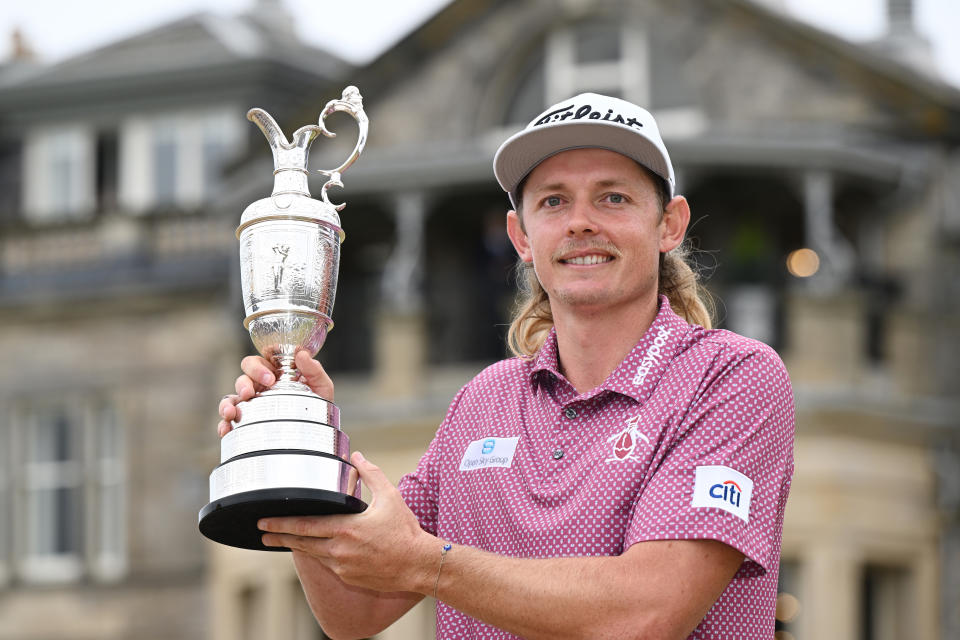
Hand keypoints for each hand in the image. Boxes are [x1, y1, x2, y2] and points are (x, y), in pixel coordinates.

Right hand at [217, 350, 334, 436]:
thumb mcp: (322, 387)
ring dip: (228, 403)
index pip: (260, 361)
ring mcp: (252, 404)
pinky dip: (224, 424)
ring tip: (231, 412)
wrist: (319, 435)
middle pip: (243, 376)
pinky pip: (229, 421)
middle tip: (251, 393)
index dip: (259, 366)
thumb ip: (314, 370)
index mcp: (276, 373)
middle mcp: (261, 386)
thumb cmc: (318, 406)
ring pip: (232, 397)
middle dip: (244, 382)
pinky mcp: (246, 422)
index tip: (270, 377)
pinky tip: (226, 430)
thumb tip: (301, 353)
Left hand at [258, 452, 434, 593]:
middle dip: (279, 536)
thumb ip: (371, 474)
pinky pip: (328, 564)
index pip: (305, 526)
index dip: (282, 523)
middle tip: (262, 531)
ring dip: (296, 546)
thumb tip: (357, 456)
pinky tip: (314, 548)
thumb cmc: (405, 530)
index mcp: (346, 528)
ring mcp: (343, 566)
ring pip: (312, 554)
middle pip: (301, 542)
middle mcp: (339, 550)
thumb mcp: (390, 496)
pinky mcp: (349, 577)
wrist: (418, 564)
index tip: (264, 520)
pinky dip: (318, 554)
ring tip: (280, 540)